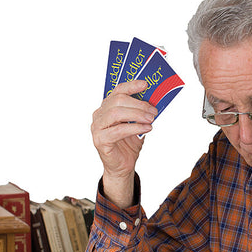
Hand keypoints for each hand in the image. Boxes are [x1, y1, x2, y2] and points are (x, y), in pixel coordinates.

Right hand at [91, 81, 157, 207]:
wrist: (123, 167)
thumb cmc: (128, 145)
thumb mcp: (137, 125)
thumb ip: (141, 114)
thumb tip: (154, 103)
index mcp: (106, 108)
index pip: (117, 91)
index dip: (131, 86)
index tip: (146, 85)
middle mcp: (99, 115)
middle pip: (117, 101)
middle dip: (138, 104)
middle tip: (153, 110)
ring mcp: (97, 127)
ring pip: (116, 113)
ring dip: (137, 115)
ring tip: (151, 119)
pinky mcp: (100, 140)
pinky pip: (118, 130)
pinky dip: (134, 128)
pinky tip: (146, 129)